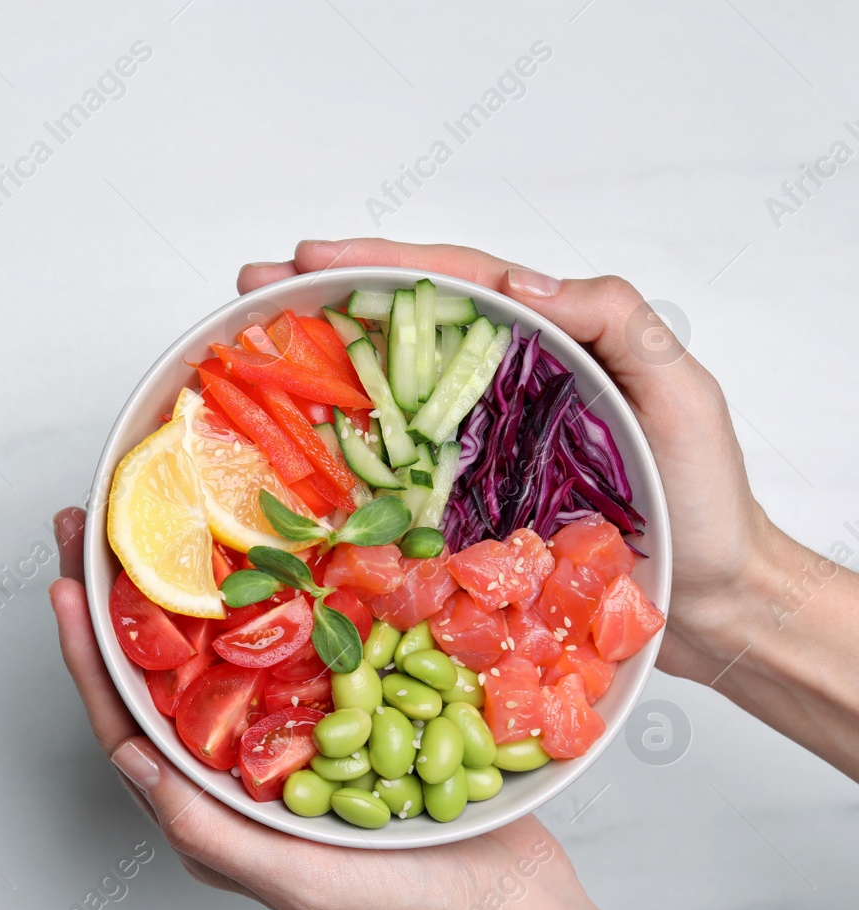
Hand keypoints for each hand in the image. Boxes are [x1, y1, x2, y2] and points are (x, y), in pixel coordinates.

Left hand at [48, 507, 574, 909]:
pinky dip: (259, 598)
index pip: (126, 722)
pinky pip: (283, 649)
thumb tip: (129, 760)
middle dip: (114, 601)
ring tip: (149, 522)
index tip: (64, 583)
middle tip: (82, 527)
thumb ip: (208, 830)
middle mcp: (235, 771)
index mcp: (209, 811)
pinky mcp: (336, 713)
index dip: (88, 654)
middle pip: (154, 674)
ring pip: (210, 653)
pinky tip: (253, 552)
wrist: (508, 908)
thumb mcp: (296, 880)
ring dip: (174, 588)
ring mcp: (284, 738)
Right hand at [240, 239, 858, 784]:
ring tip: (248, 349)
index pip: (455, 285)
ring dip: (315, 369)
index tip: (313, 257)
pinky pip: (391, 474)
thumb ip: (617, 323)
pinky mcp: (461, 511)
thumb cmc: (705, 502)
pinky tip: (288, 449)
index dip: (380, 265)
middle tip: (252, 288)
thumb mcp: (679, 393)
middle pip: (401, 329)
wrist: (709, 604)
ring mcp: (475, 450)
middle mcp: (498, 393)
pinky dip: (336, 455)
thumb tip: (525, 283)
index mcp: (548, 345)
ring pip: (385, 395)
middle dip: (322, 301)